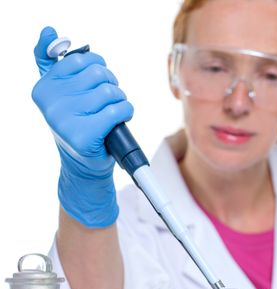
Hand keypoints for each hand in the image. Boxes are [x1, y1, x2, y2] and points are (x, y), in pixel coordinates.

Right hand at [32, 26, 133, 226]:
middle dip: (111, 85)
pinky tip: (119, 121)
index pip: (82, 59)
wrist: (85, 164)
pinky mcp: (83, 134)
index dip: (98, 70)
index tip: (94, 86)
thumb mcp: (63, 92)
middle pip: (98, 73)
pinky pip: (118, 109)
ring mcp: (64, 119)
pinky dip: (126, 113)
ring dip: (120, 101)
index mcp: (43, 87)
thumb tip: (49, 31)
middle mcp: (49, 102)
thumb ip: (53, 61)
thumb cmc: (80, 123)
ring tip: (111, 114)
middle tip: (106, 102)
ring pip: (110, 91)